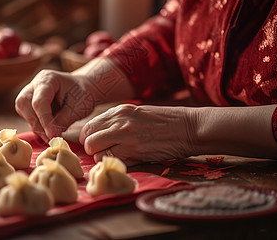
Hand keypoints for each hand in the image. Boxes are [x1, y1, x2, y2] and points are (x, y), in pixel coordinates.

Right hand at [15, 69, 96, 141]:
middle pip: (24, 104)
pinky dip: (37, 126)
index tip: (52, 135)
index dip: (44, 120)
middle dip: (36, 123)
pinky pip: (27, 115)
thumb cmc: (83, 95)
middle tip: (50, 137)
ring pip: (22, 110)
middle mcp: (35, 84)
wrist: (83, 90)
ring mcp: (30, 92)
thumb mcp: (78, 108)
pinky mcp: (30, 103)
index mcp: (48, 79)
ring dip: (36, 126)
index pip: (39, 101)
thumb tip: (51, 135)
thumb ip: (63, 120)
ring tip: (52, 136)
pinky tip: (49, 132)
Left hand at [79, 104, 197, 165]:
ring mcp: (125, 136)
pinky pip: (112, 161)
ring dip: (102, 159)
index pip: (89, 127)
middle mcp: (118, 122)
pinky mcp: (134, 151)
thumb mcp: (137, 114)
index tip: (98, 145)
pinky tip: (127, 161)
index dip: (90, 139)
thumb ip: (118, 122)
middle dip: (93, 150)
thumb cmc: (165, 122)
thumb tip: (101, 136)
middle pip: (88, 140)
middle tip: (105, 153)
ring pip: (96, 152)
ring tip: (117, 157)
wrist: (188, 128)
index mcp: (119, 111)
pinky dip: (116, 164)